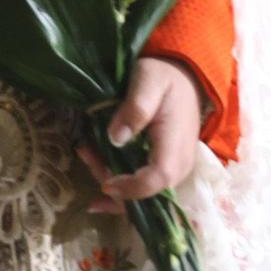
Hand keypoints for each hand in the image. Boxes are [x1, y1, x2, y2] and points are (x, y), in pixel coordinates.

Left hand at [77, 56, 201, 214]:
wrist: (185, 78)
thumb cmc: (165, 77)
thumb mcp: (148, 80)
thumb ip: (136, 108)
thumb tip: (116, 138)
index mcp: (175, 146)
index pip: (156, 179)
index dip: (130, 188)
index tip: (105, 184)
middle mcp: (180, 166)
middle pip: (145, 193)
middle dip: (112, 182)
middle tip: (85, 152)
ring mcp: (174, 170)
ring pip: (142, 192)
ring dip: (111, 178)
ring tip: (85, 151)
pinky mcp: (166, 168)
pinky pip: (144, 186)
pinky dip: (121, 184)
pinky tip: (99, 181)